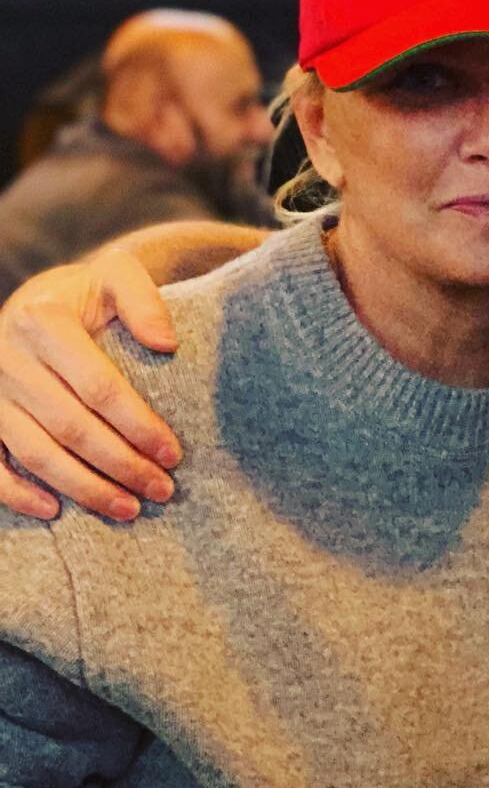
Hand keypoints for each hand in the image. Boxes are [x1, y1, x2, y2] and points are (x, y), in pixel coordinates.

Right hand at [0, 248, 182, 521]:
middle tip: (162, 490)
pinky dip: (17, 493)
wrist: (38, 301)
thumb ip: (143, 300)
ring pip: (36, 452)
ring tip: (128, 507)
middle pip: (72, 427)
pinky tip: (55, 510)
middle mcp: (7, 356)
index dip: (139, 425)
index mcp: (43, 321)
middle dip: (121, 465)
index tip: (173, 454)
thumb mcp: (117, 276)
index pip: (99, 387)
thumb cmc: (86, 296)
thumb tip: (166, 344)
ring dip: (83, 488)